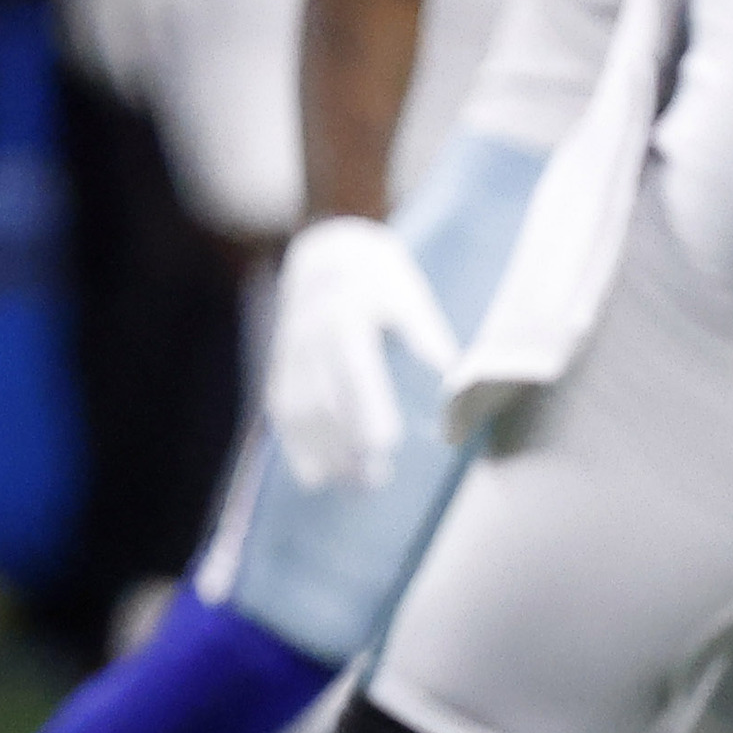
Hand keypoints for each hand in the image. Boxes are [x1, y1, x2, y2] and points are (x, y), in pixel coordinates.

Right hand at [266, 215, 461, 492]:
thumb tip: (451, 378)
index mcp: (347, 316)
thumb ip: (425, 336)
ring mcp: (290, 351)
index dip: (367, 408)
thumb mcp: (410, 294)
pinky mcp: (280, 363)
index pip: (356, 370)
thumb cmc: (381, 275)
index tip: (385, 444)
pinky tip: (314, 474)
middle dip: (344, 443)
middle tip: (373, 482)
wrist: (328, 246)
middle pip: (323, 398)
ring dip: (320, 451)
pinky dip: (295, 444)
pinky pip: (282, 409)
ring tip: (347, 485)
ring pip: (298, 410)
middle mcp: (311, 337)